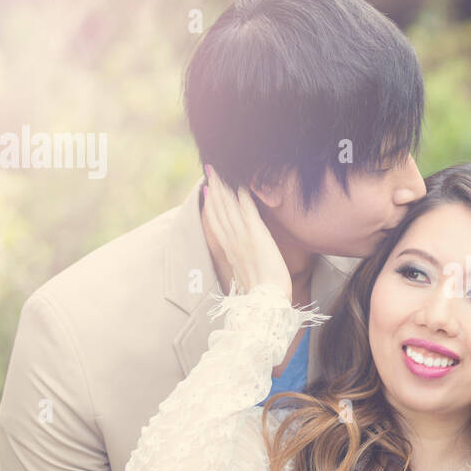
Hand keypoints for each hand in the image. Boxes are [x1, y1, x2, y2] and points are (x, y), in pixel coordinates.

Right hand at [202, 165, 292, 301]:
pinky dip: (243, 196)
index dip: (210, 202)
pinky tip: (241, 183)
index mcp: (228, 250)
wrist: (265, 302)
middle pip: (219, 209)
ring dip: (224, 186)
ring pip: (229, 206)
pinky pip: (248, 211)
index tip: (206, 186)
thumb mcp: (244, 274)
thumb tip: (237, 257)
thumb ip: (240, 261)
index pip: (216, 220)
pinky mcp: (257, 236)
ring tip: (220, 170)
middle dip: (214, 187)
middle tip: (210, 168)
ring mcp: (243, 238)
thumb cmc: (259, 293)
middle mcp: (232, 241)